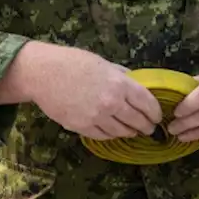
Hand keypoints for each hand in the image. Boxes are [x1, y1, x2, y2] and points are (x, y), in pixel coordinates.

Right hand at [27, 44, 162, 140]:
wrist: (42, 73)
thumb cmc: (71, 62)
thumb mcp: (101, 63)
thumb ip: (120, 75)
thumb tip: (134, 83)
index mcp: (119, 83)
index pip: (147, 104)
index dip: (156, 113)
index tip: (157, 116)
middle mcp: (111, 103)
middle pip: (138, 122)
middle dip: (146, 126)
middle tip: (148, 128)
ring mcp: (96, 117)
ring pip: (122, 132)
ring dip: (130, 132)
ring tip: (131, 131)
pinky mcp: (82, 127)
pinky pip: (104, 136)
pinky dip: (111, 134)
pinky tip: (113, 131)